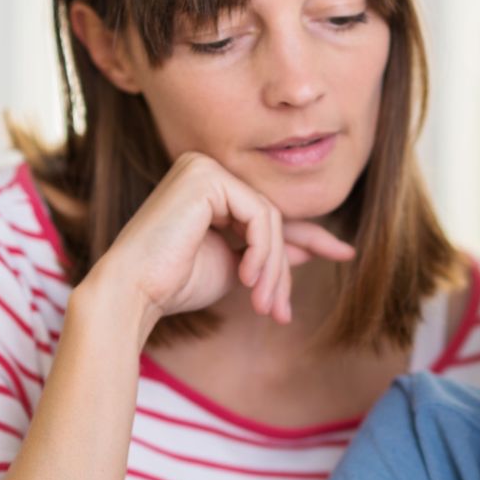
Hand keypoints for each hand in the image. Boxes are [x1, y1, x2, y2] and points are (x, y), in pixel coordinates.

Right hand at [89, 152, 355, 341]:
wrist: (133, 293)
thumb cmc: (175, 285)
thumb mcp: (236, 268)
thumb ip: (269, 252)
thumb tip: (311, 246)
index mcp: (210, 188)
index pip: (268, 214)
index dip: (311, 237)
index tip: (346, 253)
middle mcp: (206, 168)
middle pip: (271, 218)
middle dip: (282, 269)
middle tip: (280, 312)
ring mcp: (204, 167)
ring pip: (269, 218)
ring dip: (273, 268)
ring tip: (265, 305)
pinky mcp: (205, 175)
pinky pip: (259, 214)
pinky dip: (263, 251)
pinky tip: (248, 279)